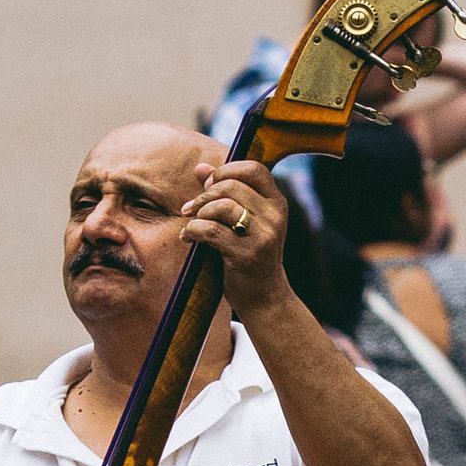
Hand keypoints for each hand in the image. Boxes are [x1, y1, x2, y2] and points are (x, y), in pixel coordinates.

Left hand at [183, 155, 288, 323]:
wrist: (264, 297)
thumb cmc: (250, 255)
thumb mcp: (245, 221)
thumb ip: (225, 192)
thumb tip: (201, 168)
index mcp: (277, 203)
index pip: (254, 169)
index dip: (226, 171)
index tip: (210, 186)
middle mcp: (274, 216)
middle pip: (231, 186)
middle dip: (204, 195)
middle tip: (191, 208)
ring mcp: (263, 236)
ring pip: (221, 206)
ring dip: (198, 213)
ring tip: (191, 224)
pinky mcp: (246, 255)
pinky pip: (210, 230)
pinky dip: (193, 231)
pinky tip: (188, 238)